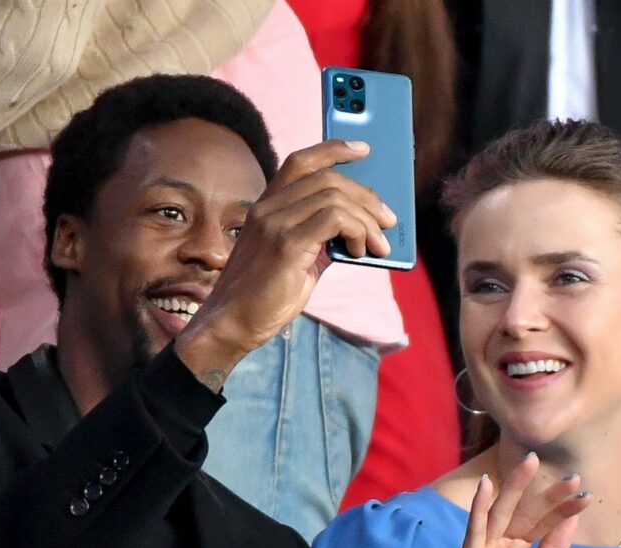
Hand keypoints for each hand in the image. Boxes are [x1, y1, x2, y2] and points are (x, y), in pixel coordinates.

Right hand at [175, 139, 395, 375]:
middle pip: (327, 178)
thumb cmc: (264, 296)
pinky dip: (357, 231)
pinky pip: (334, 219)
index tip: (362, 149)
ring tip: (378, 244)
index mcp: (267, 207)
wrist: (232, 324)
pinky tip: (361, 251)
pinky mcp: (285, 244)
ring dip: (367, 219)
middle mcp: (268, 208)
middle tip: (388, 219)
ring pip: (335, 196)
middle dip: (367, 196)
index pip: (301, 161)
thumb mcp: (297, 259)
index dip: (334, 149)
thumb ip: (320, 239)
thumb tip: (359, 230)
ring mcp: (274, 224)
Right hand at [443, 454, 590, 547]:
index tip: (586, 496)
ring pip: (503, 511)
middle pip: (526, 512)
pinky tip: (486, 485)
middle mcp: (501, 541)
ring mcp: (485, 547)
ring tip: (531, 462)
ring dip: (516, 486)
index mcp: (516, 547)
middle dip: (548, 494)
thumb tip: (572, 519)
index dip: (563, 510)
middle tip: (573, 476)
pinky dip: (480, 506)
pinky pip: (476, 528)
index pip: (543, 523)